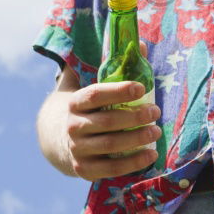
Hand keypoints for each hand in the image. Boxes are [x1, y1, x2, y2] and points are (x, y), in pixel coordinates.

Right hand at [63, 40, 160, 179]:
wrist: (57, 139)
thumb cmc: (86, 108)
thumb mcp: (91, 87)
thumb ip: (112, 66)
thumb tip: (139, 44)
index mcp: (74, 102)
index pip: (95, 95)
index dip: (118, 91)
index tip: (142, 87)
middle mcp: (73, 126)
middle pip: (106, 121)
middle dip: (134, 117)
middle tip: (156, 112)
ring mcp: (77, 150)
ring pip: (110, 145)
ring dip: (137, 139)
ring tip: (156, 131)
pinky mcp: (84, 170)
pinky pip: (111, 168)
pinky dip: (133, 163)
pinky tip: (151, 155)